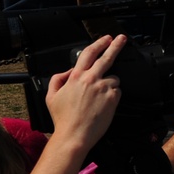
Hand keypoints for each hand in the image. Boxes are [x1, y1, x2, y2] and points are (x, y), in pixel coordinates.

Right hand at [46, 34, 125, 148]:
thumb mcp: (51, 96)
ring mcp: (104, 88)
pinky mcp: (113, 97)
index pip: (88, 54)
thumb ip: (58, 79)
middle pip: (107, 58)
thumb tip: (69, 71)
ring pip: (114, 79)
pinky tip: (103, 105)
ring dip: (109, 85)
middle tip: (122, 39)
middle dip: (116, 46)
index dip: (98, 44)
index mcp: (76, 77)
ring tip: (99, 99)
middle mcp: (91, 79)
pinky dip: (113, 96)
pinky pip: (117, 91)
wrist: (74, 135)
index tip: (106, 38)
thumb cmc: (63, 118)